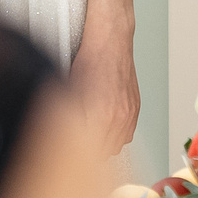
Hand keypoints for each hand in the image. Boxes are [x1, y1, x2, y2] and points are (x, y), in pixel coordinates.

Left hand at [71, 17, 140, 156]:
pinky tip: (107, 128)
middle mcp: (117, 117)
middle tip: (77, 148)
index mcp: (99, 116)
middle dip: (90, 152)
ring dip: (105, 145)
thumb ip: (71, 120)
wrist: (110, 43)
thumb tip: (62, 136)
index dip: (77, 154)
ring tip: (92, 138)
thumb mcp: (71, 92)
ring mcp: (128, 114)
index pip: (88, 152)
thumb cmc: (90, 61)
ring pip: (117, 146)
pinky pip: (128, 134)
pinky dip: (117, 135)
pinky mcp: (135, 109)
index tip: (69, 153)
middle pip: (104, 152)